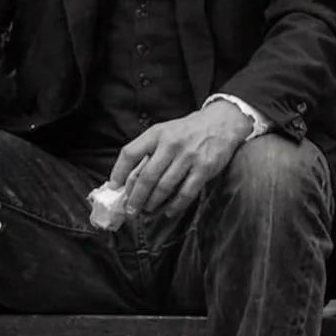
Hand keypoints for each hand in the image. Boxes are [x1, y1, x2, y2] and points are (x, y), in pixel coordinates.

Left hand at [111, 100, 252, 219]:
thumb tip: (129, 179)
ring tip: (147, 212)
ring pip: (164, 187)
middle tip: (130, 211)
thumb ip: (148, 150)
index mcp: (156, 134)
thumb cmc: (188, 131)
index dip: (119, 172)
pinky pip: (186, 192)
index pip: (130, 153)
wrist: (221, 122)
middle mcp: (170, 144)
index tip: (114, 188)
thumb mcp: (164, 132)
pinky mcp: (204, 168)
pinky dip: (175, 205)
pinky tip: (168, 211)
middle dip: (135, 198)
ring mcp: (188, 157)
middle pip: (146, 177)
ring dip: (153, 204)